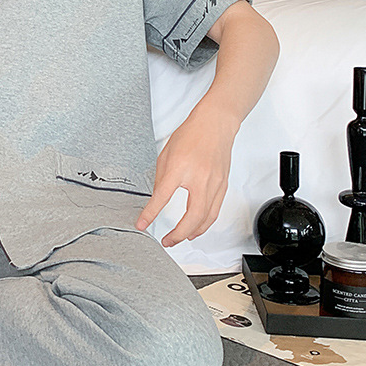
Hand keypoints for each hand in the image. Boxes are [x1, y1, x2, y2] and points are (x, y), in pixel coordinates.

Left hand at [134, 106, 237, 246]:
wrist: (215, 124)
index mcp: (179, 168)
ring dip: (192, 233)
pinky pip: (215, 211)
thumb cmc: (190, 135)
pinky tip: (196, 227)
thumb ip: (161, 178)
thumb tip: (157, 199)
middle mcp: (199, 178)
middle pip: (192, 217)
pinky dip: (205, 223)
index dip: (150, 214)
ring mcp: (215, 184)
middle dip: (178, 234)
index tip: (142, 224)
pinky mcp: (223, 186)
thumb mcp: (165, 154)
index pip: (162, 197)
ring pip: (206, 218)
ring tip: (180, 238)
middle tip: (166, 241)